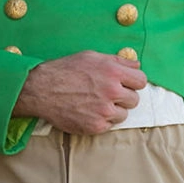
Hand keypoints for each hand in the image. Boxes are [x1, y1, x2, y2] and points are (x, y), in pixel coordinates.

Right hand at [14, 50, 146, 134]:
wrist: (42, 89)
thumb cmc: (65, 70)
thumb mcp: (91, 56)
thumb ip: (117, 61)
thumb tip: (137, 65)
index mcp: (113, 72)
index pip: (141, 80)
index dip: (133, 82)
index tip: (125, 84)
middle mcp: (112, 91)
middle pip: (135, 100)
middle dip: (124, 97)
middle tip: (108, 94)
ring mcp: (104, 111)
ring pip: (124, 114)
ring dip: (114, 110)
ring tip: (96, 103)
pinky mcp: (96, 126)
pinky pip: (110, 125)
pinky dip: (102, 120)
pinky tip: (89, 111)